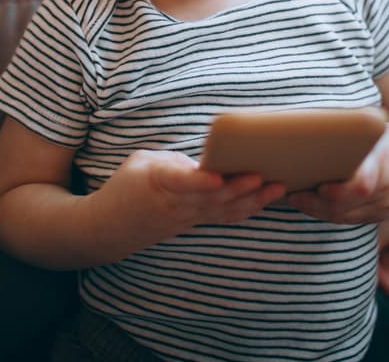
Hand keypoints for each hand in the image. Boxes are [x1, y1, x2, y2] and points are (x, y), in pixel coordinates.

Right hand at [93, 150, 285, 246]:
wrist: (109, 228)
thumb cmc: (126, 186)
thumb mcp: (140, 162)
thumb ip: (174, 159)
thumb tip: (208, 160)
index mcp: (157, 182)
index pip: (181, 183)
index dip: (201, 181)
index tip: (219, 176)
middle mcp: (175, 203)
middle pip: (212, 198)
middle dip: (241, 189)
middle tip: (266, 176)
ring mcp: (186, 218)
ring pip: (224, 210)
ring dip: (253, 201)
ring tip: (278, 188)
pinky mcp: (193, 224)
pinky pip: (223, 218)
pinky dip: (246, 209)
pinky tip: (265, 200)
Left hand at [286, 130, 388, 224]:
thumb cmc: (379, 134)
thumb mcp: (370, 125)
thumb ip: (349, 131)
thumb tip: (311, 129)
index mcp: (383, 161)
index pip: (362, 184)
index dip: (338, 191)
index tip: (319, 187)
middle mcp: (387, 189)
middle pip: (346, 204)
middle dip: (316, 202)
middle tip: (292, 192)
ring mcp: (383, 206)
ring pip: (342, 216)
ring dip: (315, 209)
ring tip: (293, 196)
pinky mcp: (377, 216)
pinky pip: (346, 219)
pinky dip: (323, 212)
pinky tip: (306, 202)